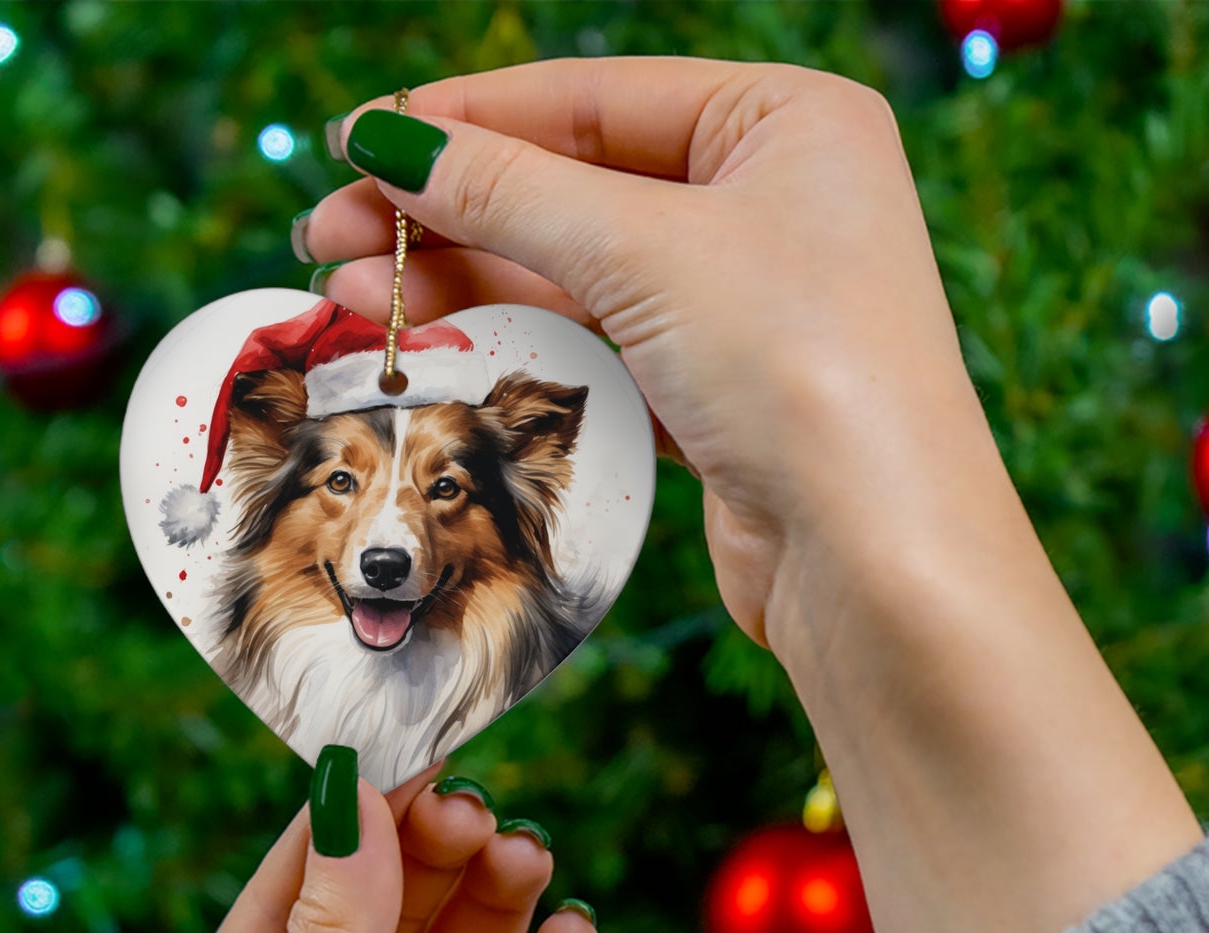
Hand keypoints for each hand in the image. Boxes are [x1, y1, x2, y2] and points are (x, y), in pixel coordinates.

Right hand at [302, 59, 1202, 932]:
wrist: (877, 558)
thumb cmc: (802, 370)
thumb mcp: (646, 251)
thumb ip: (511, 191)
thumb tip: (389, 143)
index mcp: (788, 123)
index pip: (595, 98)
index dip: (467, 121)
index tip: (358, 144)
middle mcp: (774, 204)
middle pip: (577, 188)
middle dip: (450, 216)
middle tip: (331, 240)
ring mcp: (748, 305)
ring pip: (581, 276)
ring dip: (470, 287)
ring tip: (357, 302)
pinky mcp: (721, 393)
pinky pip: (603, 347)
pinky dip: (523, 347)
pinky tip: (440, 349)